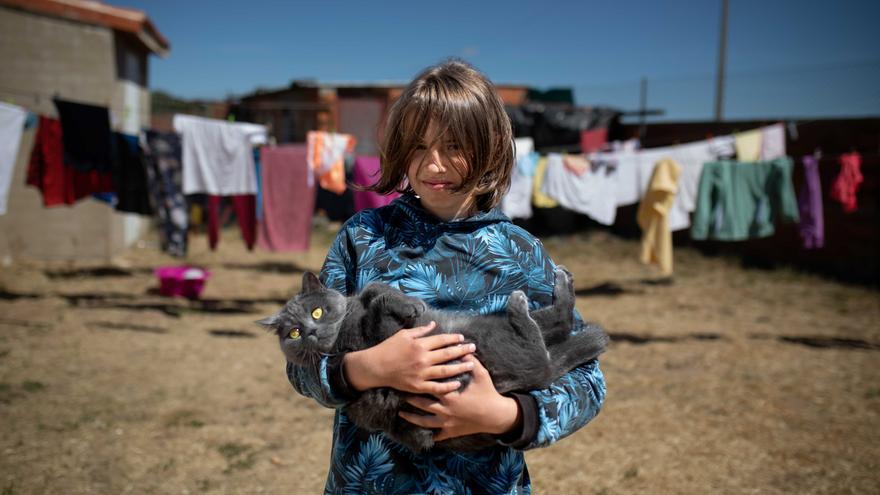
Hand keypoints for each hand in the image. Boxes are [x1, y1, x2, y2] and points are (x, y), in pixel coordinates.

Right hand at [344, 321, 475, 394]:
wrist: (375, 367)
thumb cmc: (388, 348)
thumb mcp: (403, 335)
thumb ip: (420, 331)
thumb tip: (433, 325)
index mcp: (419, 344)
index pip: (441, 340)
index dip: (453, 338)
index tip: (462, 337)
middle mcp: (423, 358)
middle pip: (447, 354)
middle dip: (462, 350)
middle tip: (473, 348)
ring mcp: (421, 373)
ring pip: (446, 371)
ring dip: (460, 367)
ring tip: (471, 364)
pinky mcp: (418, 386)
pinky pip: (436, 387)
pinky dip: (448, 386)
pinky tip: (458, 383)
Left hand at [399, 354, 521, 440]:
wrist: (496, 416)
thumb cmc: (488, 393)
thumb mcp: (481, 375)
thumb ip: (471, 361)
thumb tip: (464, 348)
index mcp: (450, 394)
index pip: (430, 386)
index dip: (419, 381)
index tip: (407, 376)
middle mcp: (445, 409)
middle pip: (422, 404)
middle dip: (410, 399)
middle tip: (399, 393)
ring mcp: (447, 423)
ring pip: (424, 422)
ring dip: (412, 418)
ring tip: (401, 414)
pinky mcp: (451, 432)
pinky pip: (437, 435)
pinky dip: (429, 434)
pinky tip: (421, 433)